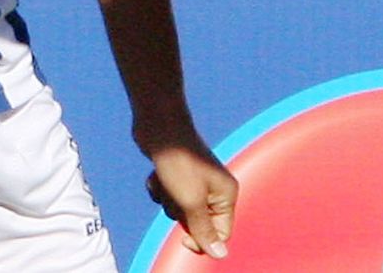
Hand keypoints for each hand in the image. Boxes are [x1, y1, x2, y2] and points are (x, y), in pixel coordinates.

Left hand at [145, 140, 236, 259]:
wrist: (158, 127)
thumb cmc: (179, 163)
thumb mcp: (191, 202)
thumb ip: (204, 230)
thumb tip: (220, 254)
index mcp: (226, 195)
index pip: (220, 233)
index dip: (201, 239)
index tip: (183, 237)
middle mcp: (214, 189)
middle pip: (197, 223)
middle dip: (180, 214)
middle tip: (175, 196)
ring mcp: (195, 182)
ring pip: (179, 210)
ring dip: (167, 200)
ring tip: (165, 180)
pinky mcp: (177, 176)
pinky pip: (167, 197)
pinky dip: (159, 189)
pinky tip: (156, 174)